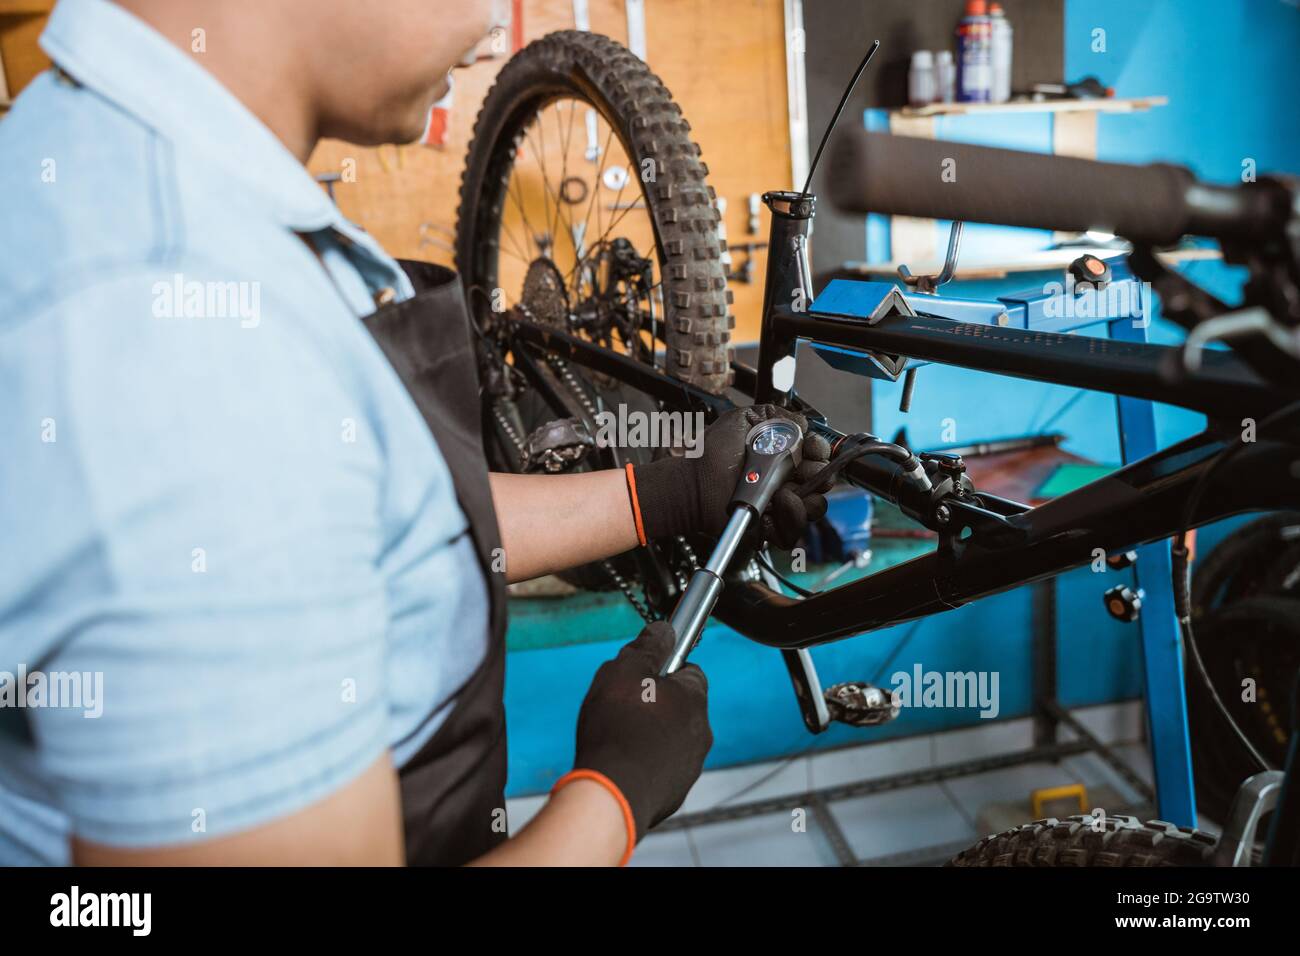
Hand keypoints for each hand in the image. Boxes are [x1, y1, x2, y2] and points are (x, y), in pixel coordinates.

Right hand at [572, 621, 711, 838]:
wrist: (612, 794)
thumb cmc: (618, 728)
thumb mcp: (625, 670)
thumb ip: (647, 647)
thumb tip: (664, 630)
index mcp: (694, 699)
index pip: (690, 671)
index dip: (664, 669)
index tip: (642, 674)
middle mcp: (700, 733)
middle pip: (679, 707)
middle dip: (654, 704)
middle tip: (622, 707)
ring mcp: (689, 767)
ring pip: (671, 740)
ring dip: (649, 735)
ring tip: (617, 738)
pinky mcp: (674, 793)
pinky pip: (660, 769)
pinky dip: (644, 764)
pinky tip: (620, 764)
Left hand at [632, 405, 832, 547]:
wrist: (692, 481)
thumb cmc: (711, 454)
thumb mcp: (744, 420)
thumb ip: (774, 416)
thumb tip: (803, 423)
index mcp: (783, 458)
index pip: (817, 457)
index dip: (819, 452)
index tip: (812, 448)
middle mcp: (785, 482)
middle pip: (822, 484)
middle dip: (817, 474)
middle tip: (800, 468)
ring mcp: (778, 507)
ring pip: (813, 508)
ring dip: (804, 497)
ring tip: (781, 489)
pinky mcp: (769, 529)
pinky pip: (792, 532)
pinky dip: (788, 517)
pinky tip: (773, 504)